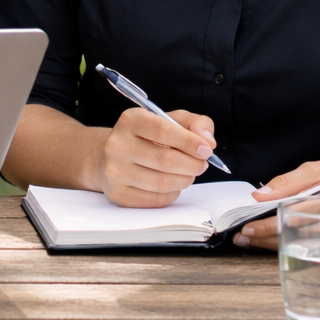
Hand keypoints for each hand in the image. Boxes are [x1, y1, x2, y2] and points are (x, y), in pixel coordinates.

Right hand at [100, 106, 216, 206]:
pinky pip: (156, 199)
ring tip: (188, 173)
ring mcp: (115, 171)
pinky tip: (171, 183)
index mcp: (131, 120)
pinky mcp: (118, 193)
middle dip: (192, 165)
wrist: (112, 156)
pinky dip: (172, 193)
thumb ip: (194, 124)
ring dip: (184, 180)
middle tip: (201, 164)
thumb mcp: (170, 120)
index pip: (163, 130)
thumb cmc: (146, 137)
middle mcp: (117, 145)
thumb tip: (207, 140)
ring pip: (162, 183)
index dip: (189, 142)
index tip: (206, 150)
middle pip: (165, 160)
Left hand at [233, 156, 319, 251]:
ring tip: (251, 241)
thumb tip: (261, 195)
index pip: (292, 217)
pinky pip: (312, 251)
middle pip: (294, 237)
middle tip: (242, 238)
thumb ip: (291, 182)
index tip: (247, 228)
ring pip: (301, 246)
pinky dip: (292, 248)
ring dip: (274, 245)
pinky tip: (275, 244)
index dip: (268, 226)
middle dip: (265, 239)